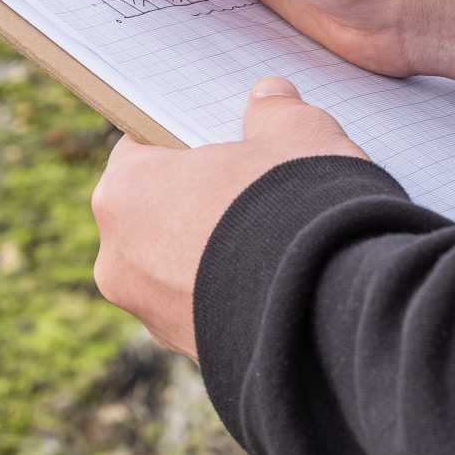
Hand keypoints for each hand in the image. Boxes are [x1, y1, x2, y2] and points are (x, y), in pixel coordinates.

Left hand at [91, 77, 366, 357]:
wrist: (334, 316)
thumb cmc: (299, 208)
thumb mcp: (297, 134)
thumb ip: (275, 112)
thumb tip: (269, 98)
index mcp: (123, 193)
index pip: (139, 151)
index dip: (183, 144)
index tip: (219, 145)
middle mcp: (120, 261)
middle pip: (155, 213)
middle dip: (197, 203)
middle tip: (252, 191)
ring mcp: (152, 317)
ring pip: (177, 268)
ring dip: (215, 253)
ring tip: (274, 241)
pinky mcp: (191, 356)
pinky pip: (207, 310)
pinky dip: (234, 295)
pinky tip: (280, 282)